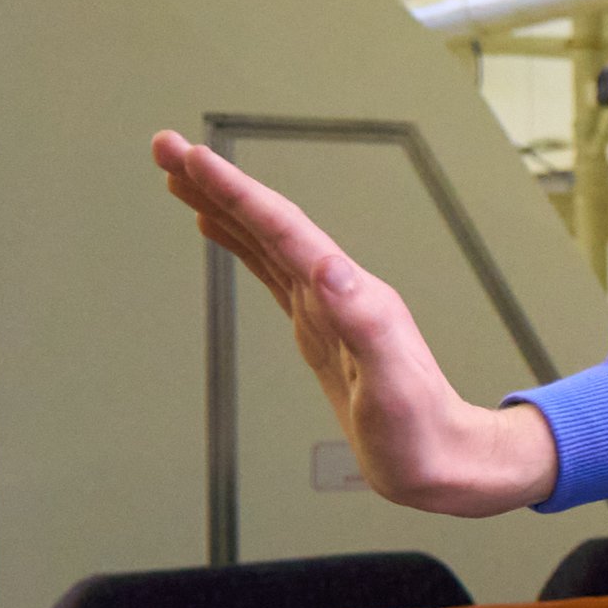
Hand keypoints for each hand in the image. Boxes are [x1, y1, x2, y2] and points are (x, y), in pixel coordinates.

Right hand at [152, 131, 557, 515]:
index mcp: (351, 295)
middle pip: (268, 222)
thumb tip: (326, 267)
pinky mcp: (319, 328)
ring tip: (177, 173)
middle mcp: (340, 290)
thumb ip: (366, 323)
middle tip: (164, 146)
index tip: (192, 157)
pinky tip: (216, 229)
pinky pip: (270, 271)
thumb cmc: (420, 433)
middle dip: (216, 182)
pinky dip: (240, 244)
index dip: (236, 193)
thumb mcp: (391, 385)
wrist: (443, 462)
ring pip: (265, 241)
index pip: (284, 230)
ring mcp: (328, 306)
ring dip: (222, 204)